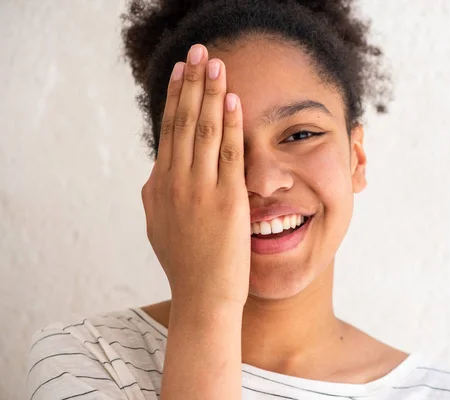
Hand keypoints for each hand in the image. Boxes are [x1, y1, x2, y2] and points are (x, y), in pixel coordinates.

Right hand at [141, 44, 249, 306]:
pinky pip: (227, 153)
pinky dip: (229, 124)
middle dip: (191, 83)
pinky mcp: (225, 200)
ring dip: (209, 93)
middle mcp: (173, 183)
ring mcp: (198, 190)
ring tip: (215, 63)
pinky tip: (232, 100)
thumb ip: (160, 196)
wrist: (203, 298)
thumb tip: (157, 174)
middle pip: (181, 122)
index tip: (181, 72)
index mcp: (158, 186)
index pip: (168, 132)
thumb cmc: (188, 265)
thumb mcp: (161, 226)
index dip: (175, 98)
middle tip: (197, 52)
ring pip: (201, 130)